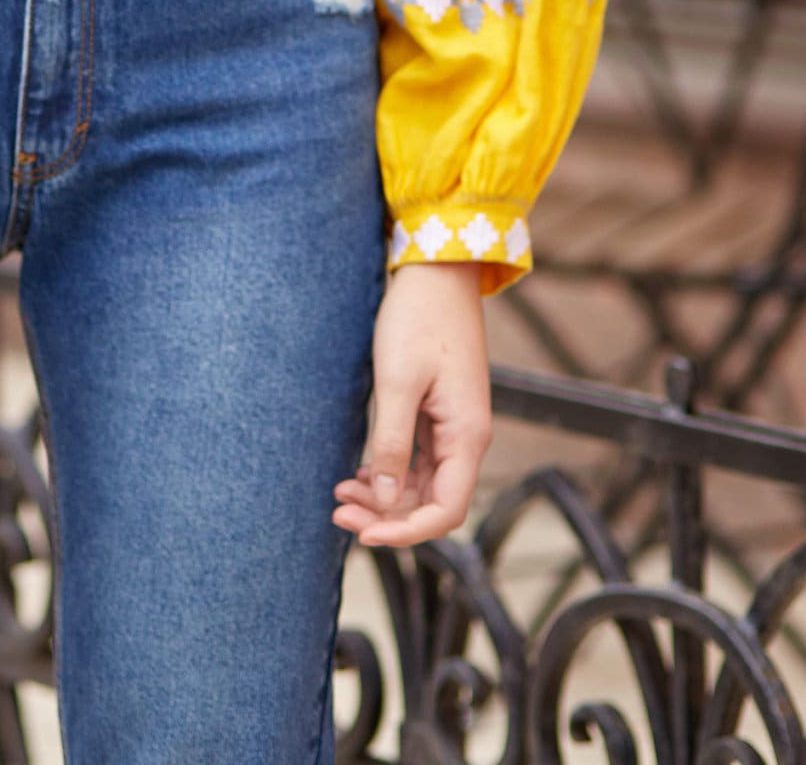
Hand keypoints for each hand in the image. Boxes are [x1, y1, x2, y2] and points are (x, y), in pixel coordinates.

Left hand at [332, 263, 490, 546]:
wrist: (436, 271)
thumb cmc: (419, 319)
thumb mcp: (397, 382)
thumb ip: (393, 444)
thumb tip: (387, 500)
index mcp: (467, 436)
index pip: (445, 512)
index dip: (406, 532)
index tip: (363, 534)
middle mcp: (467, 438)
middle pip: (431, 502)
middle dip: (387, 515)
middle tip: (339, 511)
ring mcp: (454, 426)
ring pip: (422, 484)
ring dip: (385, 495)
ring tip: (341, 493)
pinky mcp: (440, 413)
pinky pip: (418, 459)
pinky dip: (390, 470)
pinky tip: (361, 471)